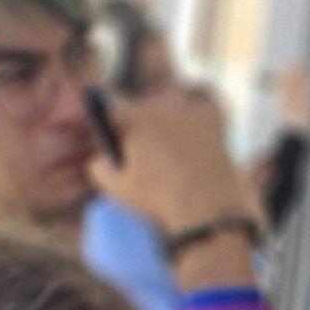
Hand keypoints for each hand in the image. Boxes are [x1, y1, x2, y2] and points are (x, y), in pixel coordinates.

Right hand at [92, 85, 251, 239]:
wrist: (203, 205)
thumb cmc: (157, 198)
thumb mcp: (117, 188)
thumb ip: (98, 168)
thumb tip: (101, 158)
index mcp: (132, 118)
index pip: (113, 111)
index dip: (111, 124)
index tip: (113, 132)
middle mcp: (158, 105)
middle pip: (142, 108)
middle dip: (139, 123)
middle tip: (142, 140)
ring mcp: (186, 108)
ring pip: (171, 105)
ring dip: (168, 118)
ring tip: (170, 140)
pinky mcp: (211, 116)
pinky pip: (201, 108)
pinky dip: (198, 118)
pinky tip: (195, 134)